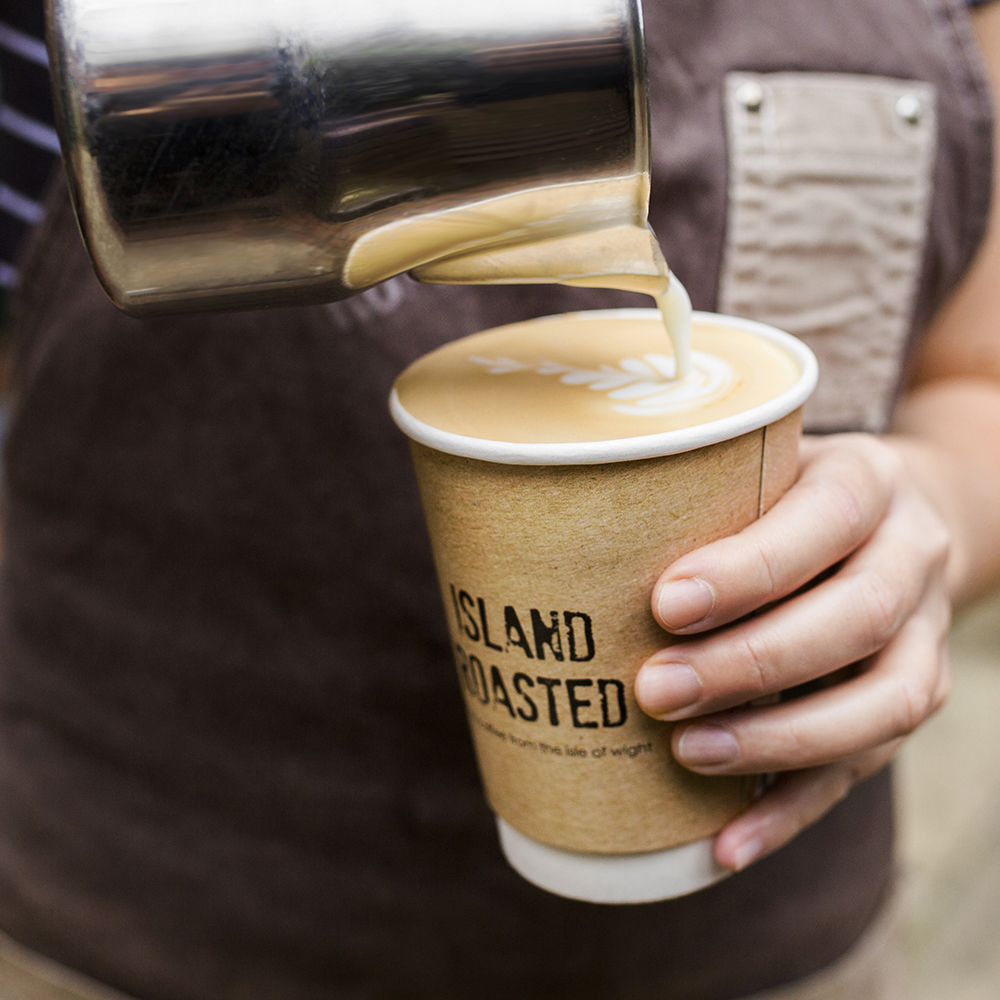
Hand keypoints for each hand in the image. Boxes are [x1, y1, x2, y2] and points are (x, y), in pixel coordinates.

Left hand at [633, 432, 952, 871]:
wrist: (882, 522)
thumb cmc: (781, 496)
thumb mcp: (752, 466)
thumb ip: (694, 491)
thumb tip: (564, 539)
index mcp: (868, 480)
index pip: (827, 519)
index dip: (751, 569)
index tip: (665, 604)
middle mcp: (912, 555)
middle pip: (855, 617)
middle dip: (751, 662)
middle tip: (654, 688)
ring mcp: (924, 634)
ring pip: (882, 703)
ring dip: (778, 740)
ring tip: (687, 754)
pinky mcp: (912, 697)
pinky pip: (864, 766)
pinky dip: (791, 810)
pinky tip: (725, 843)